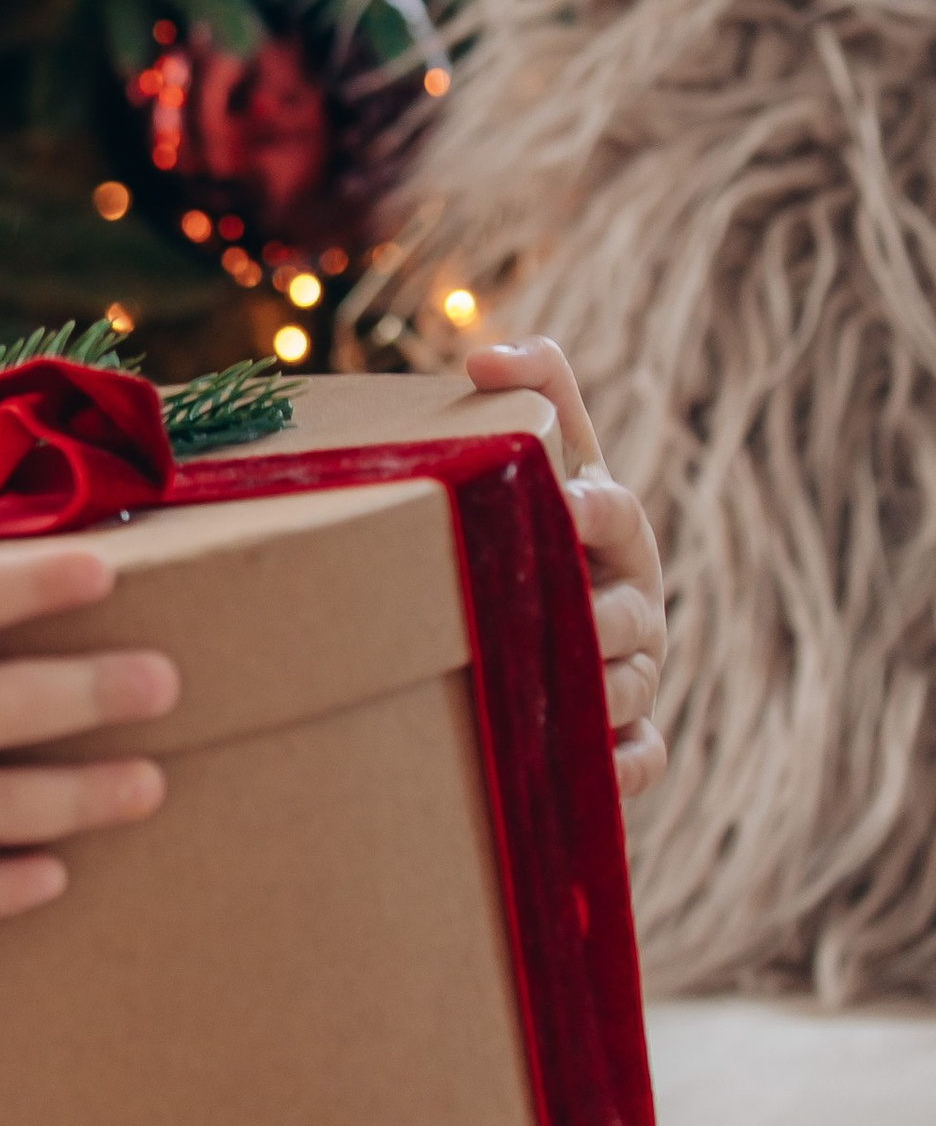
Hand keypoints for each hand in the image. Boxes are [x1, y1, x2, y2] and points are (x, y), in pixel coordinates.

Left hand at [466, 337, 666, 797]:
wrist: (533, 609)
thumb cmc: (534, 512)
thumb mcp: (541, 445)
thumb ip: (532, 384)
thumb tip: (482, 354)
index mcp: (611, 527)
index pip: (615, 508)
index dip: (593, 506)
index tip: (564, 504)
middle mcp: (632, 599)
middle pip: (625, 612)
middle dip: (593, 616)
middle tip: (552, 620)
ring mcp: (634, 669)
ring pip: (628, 686)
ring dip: (597, 691)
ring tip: (553, 693)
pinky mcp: (628, 734)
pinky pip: (642, 757)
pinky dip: (625, 766)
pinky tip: (595, 771)